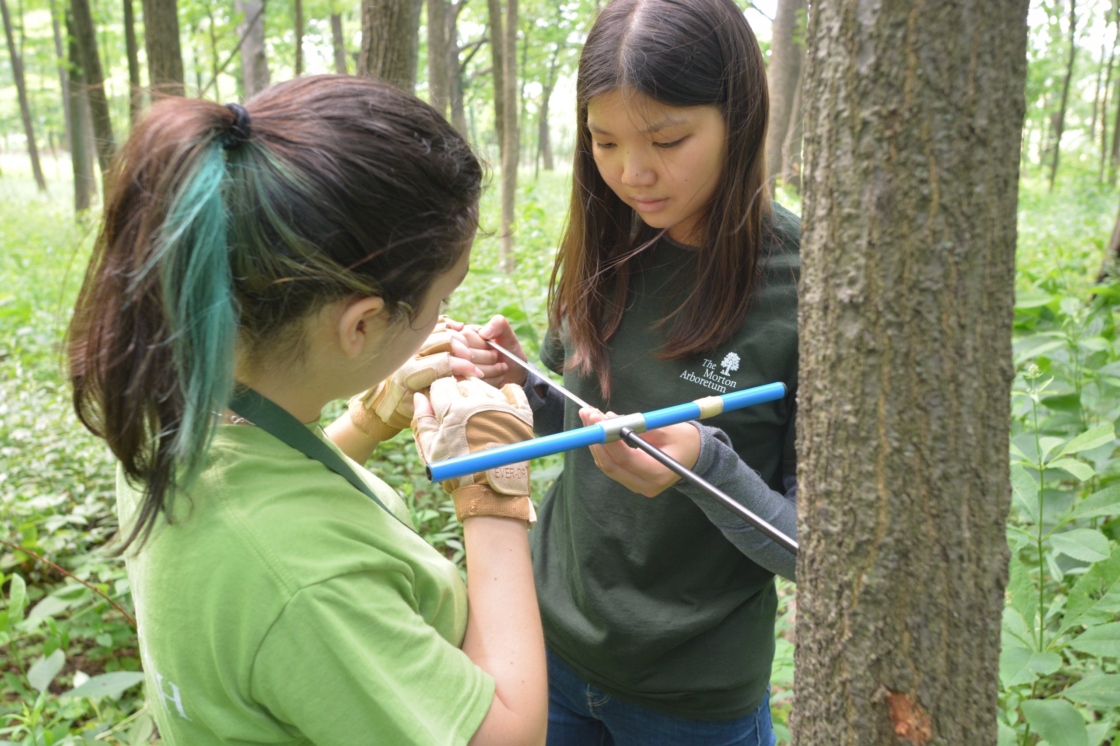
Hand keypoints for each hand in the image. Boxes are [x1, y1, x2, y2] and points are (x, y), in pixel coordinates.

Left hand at [349, 317, 482, 439]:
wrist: (383, 401)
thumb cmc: (405, 409)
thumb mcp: (423, 407)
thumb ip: (442, 393)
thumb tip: (464, 379)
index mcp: (409, 374)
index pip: (443, 363)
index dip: (463, 366)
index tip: (476, 373)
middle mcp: (408, 354)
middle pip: (444, 340)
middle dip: (464, 350)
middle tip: (473, 361)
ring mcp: (409, 343)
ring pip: (440, 329)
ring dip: (459, 338)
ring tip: (468, 351)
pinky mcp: (411, 338)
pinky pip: (433, 324)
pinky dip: (448, 325)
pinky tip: (459, 330)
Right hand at [412, 378, 535, 522]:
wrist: (493, 493)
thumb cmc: (458, 474)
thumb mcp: (431, 450)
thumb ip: (423, 421)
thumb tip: (420, 398)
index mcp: (454, 410)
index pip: (442, 384)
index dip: (438, 395)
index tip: (440, 407)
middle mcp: (479, 403)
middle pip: (464, 383)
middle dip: (457, 394)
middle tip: (459, 414)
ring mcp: (503, 407)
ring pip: (486, 386)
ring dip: (479, 394)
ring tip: (477, 415)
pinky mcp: (522, 415)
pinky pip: (514, 391)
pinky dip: (507, 392)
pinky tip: (500, 403)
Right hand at [446, 315, 528, 387]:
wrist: (514, 373)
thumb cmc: (508, 351)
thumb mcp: (507, 335)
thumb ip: (498, 324)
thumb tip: (484, 332)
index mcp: (463, 334)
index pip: (463, 337)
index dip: (480, 346)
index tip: (495, 351)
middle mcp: (456, 350)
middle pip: (464, 355)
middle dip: (488, 359)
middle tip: (498, 357)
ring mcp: (457, 369)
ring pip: (468, 372)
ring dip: (491, 371)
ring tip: (501, 367)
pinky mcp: (462, 384)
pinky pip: (472, 384)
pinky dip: (490, 382)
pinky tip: (497, 378)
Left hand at [580, 408, 700, 497]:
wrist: (695, 456)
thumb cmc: (684, 440)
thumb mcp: (667, 428)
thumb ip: (639, 425)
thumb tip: (609, 418)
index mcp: (659, 474)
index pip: (626, 459)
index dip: (608, 439)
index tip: (598, 419)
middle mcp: (645, 485)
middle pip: (611, 465)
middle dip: (596, 439)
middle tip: (588, 415)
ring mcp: (637, 486)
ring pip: (607, 465)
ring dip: (595, 441)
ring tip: (588, 416)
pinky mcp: (631, 481)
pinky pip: (611, 465)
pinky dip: (602, 447)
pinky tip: (597, 427)